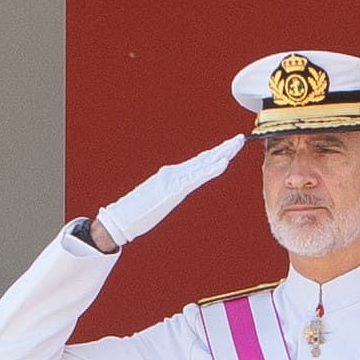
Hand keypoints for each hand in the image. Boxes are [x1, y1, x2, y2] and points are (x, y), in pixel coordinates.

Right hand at [91, 135, 247, 251]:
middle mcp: (174, 173)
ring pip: (203, 164)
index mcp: (172, 176)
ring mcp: (173, 179)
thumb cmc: (136, 213)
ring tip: (236, 144)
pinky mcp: (173, 189)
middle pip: (203, 159)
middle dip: (223, 149)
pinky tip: (223, 163)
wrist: (120, 220)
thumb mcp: (158, 200)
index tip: (229, 147)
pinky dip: (211, 169)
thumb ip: (169, 192)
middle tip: (239, 139)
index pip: (198, 164)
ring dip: (221, 154)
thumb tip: (173, 190)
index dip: (215, 154)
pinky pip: (197, 178)